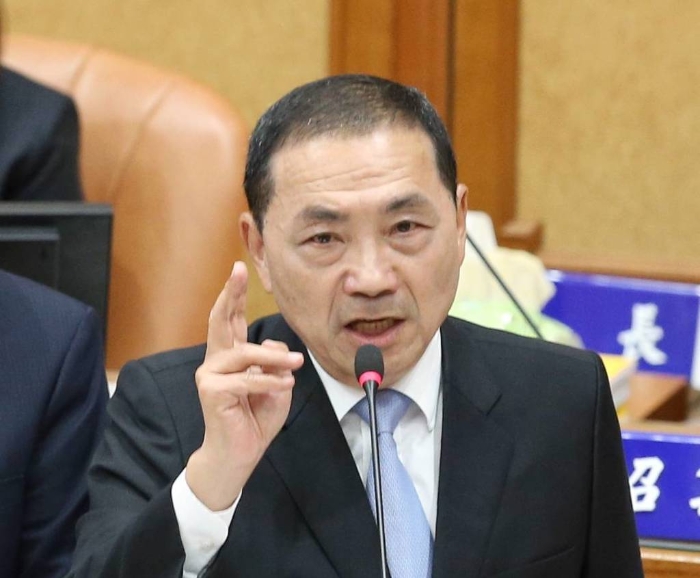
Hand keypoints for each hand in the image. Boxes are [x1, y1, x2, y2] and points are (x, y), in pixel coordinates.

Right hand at [186, 261, 303, 509]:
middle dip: (230, 293)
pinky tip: (285, 387)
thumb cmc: (256, 418)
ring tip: (296, 365)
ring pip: (245, 353)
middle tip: (238, 270)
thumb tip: (275, 347)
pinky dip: (270, 383)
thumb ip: (275, 361)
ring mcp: (210, 375)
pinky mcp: (212, 391)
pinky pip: (248, 379)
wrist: (239, 453)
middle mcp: (216, 360)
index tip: (239, 267)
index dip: (235, 294)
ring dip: (275, 359)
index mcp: (230, 355)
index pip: (232, 319)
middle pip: (220, 320)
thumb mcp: (276, 385)